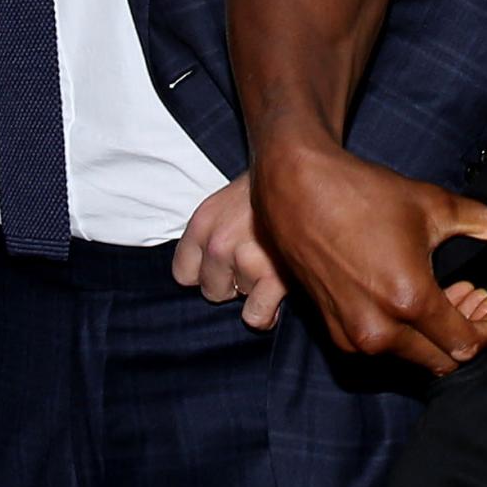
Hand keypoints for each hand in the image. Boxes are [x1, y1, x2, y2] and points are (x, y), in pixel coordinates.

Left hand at [171, 173, 285, 329]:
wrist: (303, 171)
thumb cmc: (266, 190)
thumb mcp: (225, 204)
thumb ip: (211, 235)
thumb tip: (206, 272)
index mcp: (202, 223)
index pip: (183, 274)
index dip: (204, 273)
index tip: (222, 267)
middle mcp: (218, 242)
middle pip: (212, 291)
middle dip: (232, 282)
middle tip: (255, 259)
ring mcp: (244, 259)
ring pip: (240, 299)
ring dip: (256, 287)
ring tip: (272, 260)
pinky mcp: (273, 275)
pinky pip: (256, 315)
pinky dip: (267, 311)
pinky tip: (277, 292)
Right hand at [250, 141, 486, 376]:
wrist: (297, 188)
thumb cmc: (364, 192)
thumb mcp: (433, 204)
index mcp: (410, 299)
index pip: (467, 345)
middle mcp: (380, 329)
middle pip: (443, 361)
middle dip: (467, 336)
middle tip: (475, 301)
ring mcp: (352, 334)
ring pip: (412, 359)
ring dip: (434, 338)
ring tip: (444, 297)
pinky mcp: (333, 331)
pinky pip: (382, 349)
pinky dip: (403, 335)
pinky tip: (408, 300)